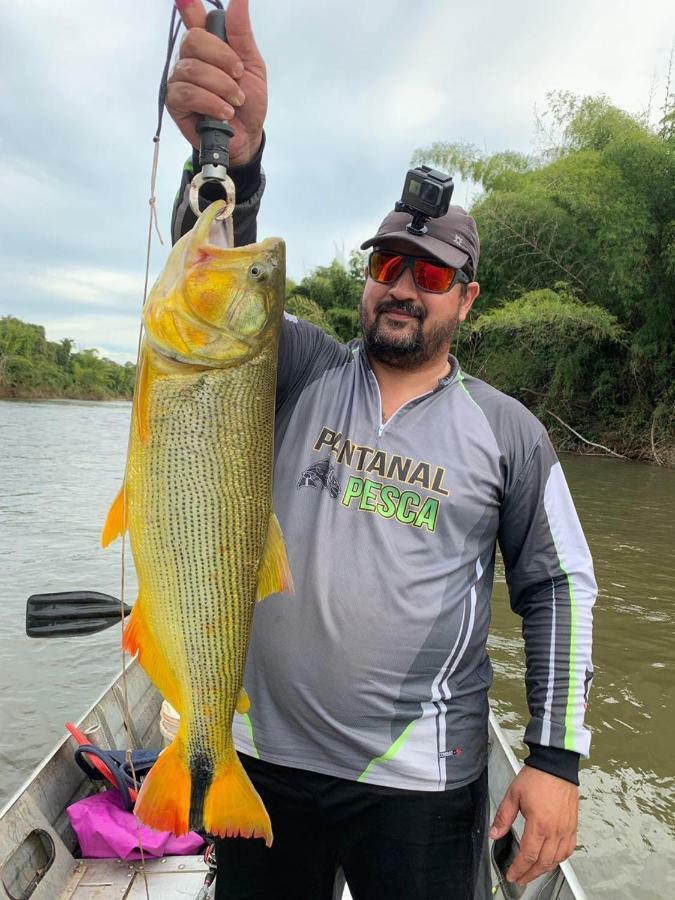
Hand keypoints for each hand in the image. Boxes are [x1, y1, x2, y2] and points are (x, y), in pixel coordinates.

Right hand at [167, 0, 266, 165]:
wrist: (247, 137)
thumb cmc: (248, 102)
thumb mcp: (253, 66)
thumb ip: (242, 34)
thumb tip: (240, 0)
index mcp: (208, 46)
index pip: (194, 18)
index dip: (190, 8)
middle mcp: (190, 59)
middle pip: (193, 40)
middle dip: (222, 59)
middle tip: (238, 76)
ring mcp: (180, 80)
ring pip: (193, 69)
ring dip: (221, 86)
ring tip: (235, 101)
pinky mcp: (174, 102)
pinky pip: (187, 92)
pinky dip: (210, 101)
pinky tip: (224, 111)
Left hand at [490, 766, 577, 886]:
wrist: (556, 766)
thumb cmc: (536, 778)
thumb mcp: (513, 795)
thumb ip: (503, 817)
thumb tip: (494, 833)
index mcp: (539, 824)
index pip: (528, 855)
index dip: (518, 869)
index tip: (511, 875)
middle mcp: (555, 831)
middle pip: (542, 862)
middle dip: (530, 874)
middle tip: (520, 879)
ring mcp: (566, 830)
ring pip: (556, 859)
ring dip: (544, 869)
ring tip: (532, 872)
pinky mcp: (573, 826)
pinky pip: (568, 850)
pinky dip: (559, 859)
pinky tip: (552, 860)